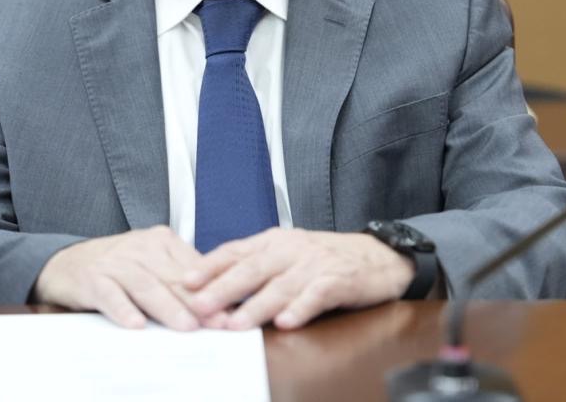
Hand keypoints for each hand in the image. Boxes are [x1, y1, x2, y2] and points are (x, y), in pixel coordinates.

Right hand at [33, 226, 204, 331]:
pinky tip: (136, 325)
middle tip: (217, 323)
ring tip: (186, 326)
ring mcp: (115, 262)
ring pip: (146, 285)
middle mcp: (140, 247)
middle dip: (197, 302)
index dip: (212, 290)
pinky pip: (110, 295)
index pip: (192, 268)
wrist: (67, 263)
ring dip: (168, 307)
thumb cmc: (118, 268)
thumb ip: (181, 278)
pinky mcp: (92, 278)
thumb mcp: (152, 265)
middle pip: (174, 277)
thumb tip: (219, 303)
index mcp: (161, 240)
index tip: (229, 311)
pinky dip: (123, 309)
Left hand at [183, 228, 414, 330]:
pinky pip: (317, 295)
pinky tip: (287, 323)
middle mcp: (291, 249)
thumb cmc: (325, 259)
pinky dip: (301, 308)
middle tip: (201, 307)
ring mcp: (314, 264)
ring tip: (237, 324)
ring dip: (257, 306)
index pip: (235, 251)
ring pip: (280, 285)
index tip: (186, 282)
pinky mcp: (339, 280)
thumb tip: (213, 287)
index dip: (210, 266)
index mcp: (274, 241)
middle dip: (223, 289)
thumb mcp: (286, 254)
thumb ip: (255, 267)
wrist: (379, 256)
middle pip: (252, 269)